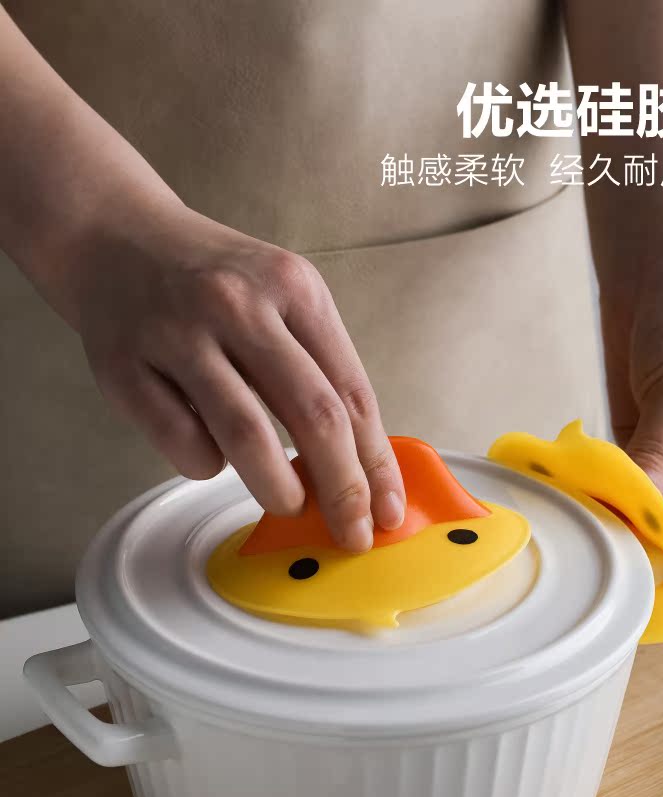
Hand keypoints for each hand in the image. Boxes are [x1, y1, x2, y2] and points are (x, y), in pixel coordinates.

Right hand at [64, 204, 405, 551]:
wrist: (114, 237)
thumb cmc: (212, 282)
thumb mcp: (280, 295)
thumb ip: (318, 367)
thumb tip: (357, 462)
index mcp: (293, 287)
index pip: (353, 392)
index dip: (376, 462)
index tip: (387, 510)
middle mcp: (238, 304)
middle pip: (313, 416)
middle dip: (343, 489)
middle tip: (352, 532)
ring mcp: (178, 334)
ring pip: (247, 436)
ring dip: (278, 488)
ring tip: (289, 503)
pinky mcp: (124, 367)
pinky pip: (182, 442)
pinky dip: (208, 465)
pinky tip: (213, 455)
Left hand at [603, 265, 662, 557]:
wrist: (655, 279)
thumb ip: (658, 457)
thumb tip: (639, 511)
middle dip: (656, 529)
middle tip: (621, 543)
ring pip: (653, 500)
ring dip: (627, 510)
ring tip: (600, 520)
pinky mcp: (641, 440)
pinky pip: (624, 477)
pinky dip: (606, 488)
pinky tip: (587, 497)